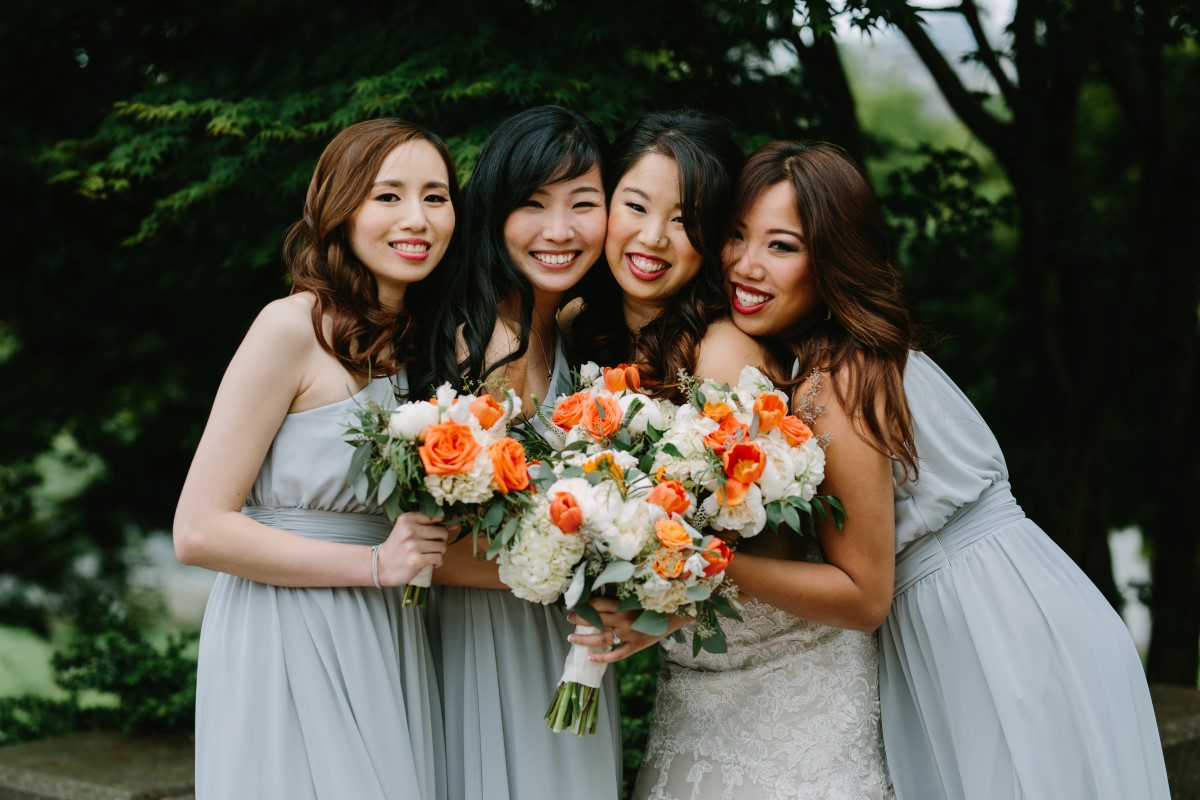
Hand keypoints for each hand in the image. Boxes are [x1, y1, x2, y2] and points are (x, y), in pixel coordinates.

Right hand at [376, 512, 449, 585]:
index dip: (441, 525)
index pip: (436, 517)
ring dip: (439, 553)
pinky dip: (437, 562)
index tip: (437, 533)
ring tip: (429, 555)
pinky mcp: (416, 560)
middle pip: (442, 532)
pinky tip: (429, 563)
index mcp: (408, 519)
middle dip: (440, 541)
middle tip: (431, 546)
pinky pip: (439, 558)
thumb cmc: (398, 547)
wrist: (381, 565)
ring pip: (442, 546)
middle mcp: (410, 530)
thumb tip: (455, 524)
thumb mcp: (407, 530)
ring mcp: (413, 545)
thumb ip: (429, 525)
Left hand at [566, 597, 680, 663]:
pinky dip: (603, 658)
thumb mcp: (638, 597)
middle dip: (580, 619)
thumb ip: (621, 599)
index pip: (598, 604)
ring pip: (602, 639)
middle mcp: (624, 620)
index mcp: (624, 605)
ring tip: (571, 639)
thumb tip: (602, 598)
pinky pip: (616, 655)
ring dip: (584, 640)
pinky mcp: (635, 647)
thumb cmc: (656, 603)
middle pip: (596, 620)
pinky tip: (591, 658)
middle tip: (569, 618)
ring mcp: (629, 635)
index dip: (585, 604)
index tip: (576, 604)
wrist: (676, 615)